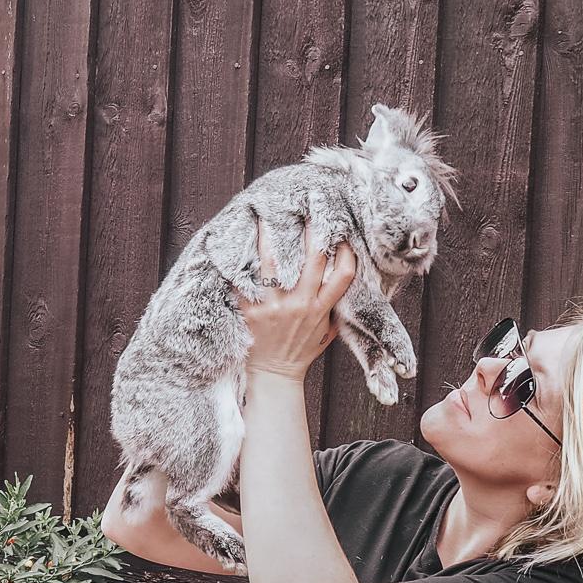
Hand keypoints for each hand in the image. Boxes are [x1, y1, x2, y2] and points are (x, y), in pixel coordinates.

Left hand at [236, 222, 356, 378]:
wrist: (275, 374)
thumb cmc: (301, 350)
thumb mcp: (327, 331)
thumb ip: (333, 306)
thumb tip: (341, 278)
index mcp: (321, 308)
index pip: (344, 274)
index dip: (346, 250)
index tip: (341, 232)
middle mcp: (301, 304)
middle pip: (313, 260)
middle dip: (313, 231)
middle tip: (308, 207)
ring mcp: (275, 307)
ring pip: (275, 263)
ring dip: (272, 236)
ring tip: (267, 214)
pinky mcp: (252, 311)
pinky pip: (245, 281)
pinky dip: (241, 262)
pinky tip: (237, 243)